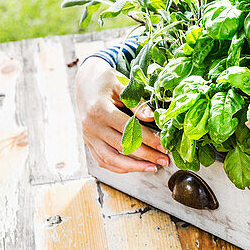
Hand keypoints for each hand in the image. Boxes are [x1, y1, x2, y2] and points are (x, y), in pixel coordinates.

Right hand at [74, 56, 171, 173]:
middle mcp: (92, 126)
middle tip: (164, 160)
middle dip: (146, 155)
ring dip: (133, 166)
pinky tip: (134, 167)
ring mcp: (88, 136)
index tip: (164, 146)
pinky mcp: (88, 142)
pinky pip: (102, 160)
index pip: (129, 130)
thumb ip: (136, 103)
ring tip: (152, 167)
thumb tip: (151, 117)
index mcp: (100, 110)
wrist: (85, 82)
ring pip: (110, 159)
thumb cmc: (106, 81)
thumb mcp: (122, 85)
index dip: (149, 139)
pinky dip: (118, 167)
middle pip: (122, 147)